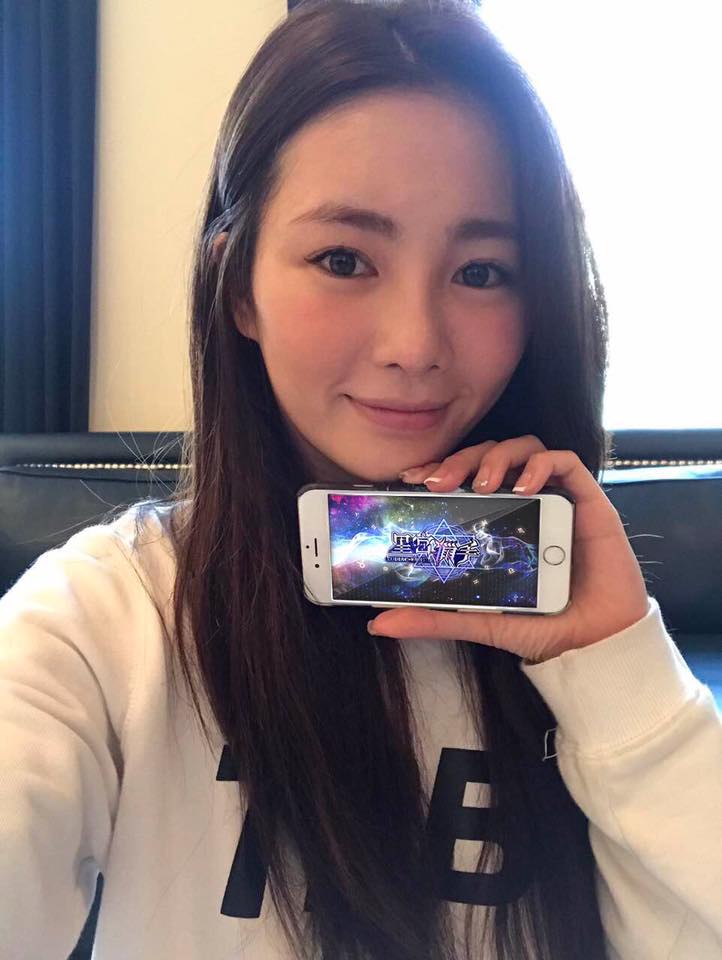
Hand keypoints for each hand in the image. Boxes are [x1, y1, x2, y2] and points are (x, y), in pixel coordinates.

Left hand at [367, 436, 650, 663]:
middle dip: (460, 460)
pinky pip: (565, 462)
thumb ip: (434, 617)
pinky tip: (525, 484)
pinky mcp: (587, 501)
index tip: (409, 479)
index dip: (437, 469)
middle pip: (488, 456)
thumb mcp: (479, 620)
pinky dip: (542, 464)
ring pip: (524, 447)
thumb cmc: (543, 625)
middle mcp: (525, 503)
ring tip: (483, 483)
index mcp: (497, 521)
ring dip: (497, 457)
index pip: (463, 478)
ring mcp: (555, 498)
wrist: (596, 646)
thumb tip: (380, 623)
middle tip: (438, 481)